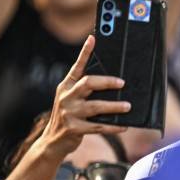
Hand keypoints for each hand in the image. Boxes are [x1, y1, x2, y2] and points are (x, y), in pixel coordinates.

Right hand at [42, 35, 130, 158]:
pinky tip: (124, 126)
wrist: (52, 141)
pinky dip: (113, 126)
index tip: (93, 39)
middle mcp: (66, 96)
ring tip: (127, 106)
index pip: (77, 67)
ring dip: (114, 106)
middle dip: (106, 82)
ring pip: (95, 106)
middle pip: (87, 84)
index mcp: (66, 86)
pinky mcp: (74, 128)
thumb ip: (85, 91)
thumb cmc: (69, 117)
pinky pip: (98, 126)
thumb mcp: (72, 100)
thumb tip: (113, 84)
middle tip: (122, 83)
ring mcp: (69, 112)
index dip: (85, 53)